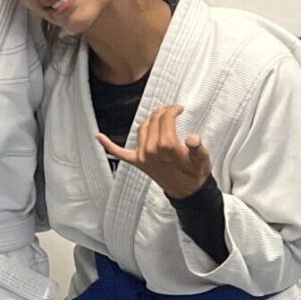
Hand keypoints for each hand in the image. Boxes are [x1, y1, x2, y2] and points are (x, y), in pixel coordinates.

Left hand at [96, 104, 211, 199]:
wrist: (187, 191)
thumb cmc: (195, 173)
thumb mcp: (202, 160)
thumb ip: (197, 149)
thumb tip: (192, 138)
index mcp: (167, 147)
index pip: (166, 119)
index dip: (172, 110)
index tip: (179, 108)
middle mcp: (151, 150)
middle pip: (153, 121)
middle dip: (162, 112)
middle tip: (171, 110)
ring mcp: (142, 157)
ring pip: (141, 129)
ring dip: (149, 120)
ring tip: (159, 116)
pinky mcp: (137, 162)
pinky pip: (119, 153)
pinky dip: (108, 144)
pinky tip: (97, 136)